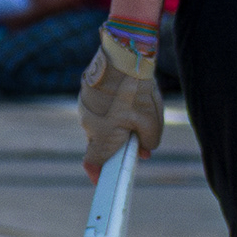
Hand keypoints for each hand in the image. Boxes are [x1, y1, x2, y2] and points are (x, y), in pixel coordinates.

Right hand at [79, 25, 163, 175]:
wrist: (123, 55)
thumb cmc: (136, 91)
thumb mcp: (152, 121)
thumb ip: (149, 142)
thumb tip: (146, 149)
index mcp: (102, 135)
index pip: (93, 162)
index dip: (98, 174)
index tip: (102, 181)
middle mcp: (88, 123)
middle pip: (100, 140)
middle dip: (118, 141)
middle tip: (139, 136)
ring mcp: (84, 105)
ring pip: (100, 121)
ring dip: (115, 121)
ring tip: (136, 108)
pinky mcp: (85, 90)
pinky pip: (97, 105)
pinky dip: (110, 106)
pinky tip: (126, 94)